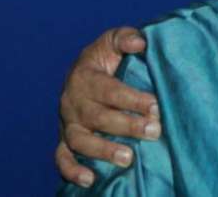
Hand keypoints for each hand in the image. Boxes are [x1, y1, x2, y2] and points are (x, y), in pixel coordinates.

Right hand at [55, 26, 159, 187]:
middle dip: (127, 125)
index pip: (108, 90)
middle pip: (97, 117)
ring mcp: (68, 123)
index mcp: (84, 77)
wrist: (83, 72)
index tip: (155, 105)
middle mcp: (72, 101)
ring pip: (79, 140)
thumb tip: (140, 42)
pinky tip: (90, 180)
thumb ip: (125, 37)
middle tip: (154, 131)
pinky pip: (62, 158)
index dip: (132, 99)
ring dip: (103, 150)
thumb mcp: (112, 41)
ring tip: (128, 157)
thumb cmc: (105, 58)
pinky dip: (72, 171)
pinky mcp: (65, 140)